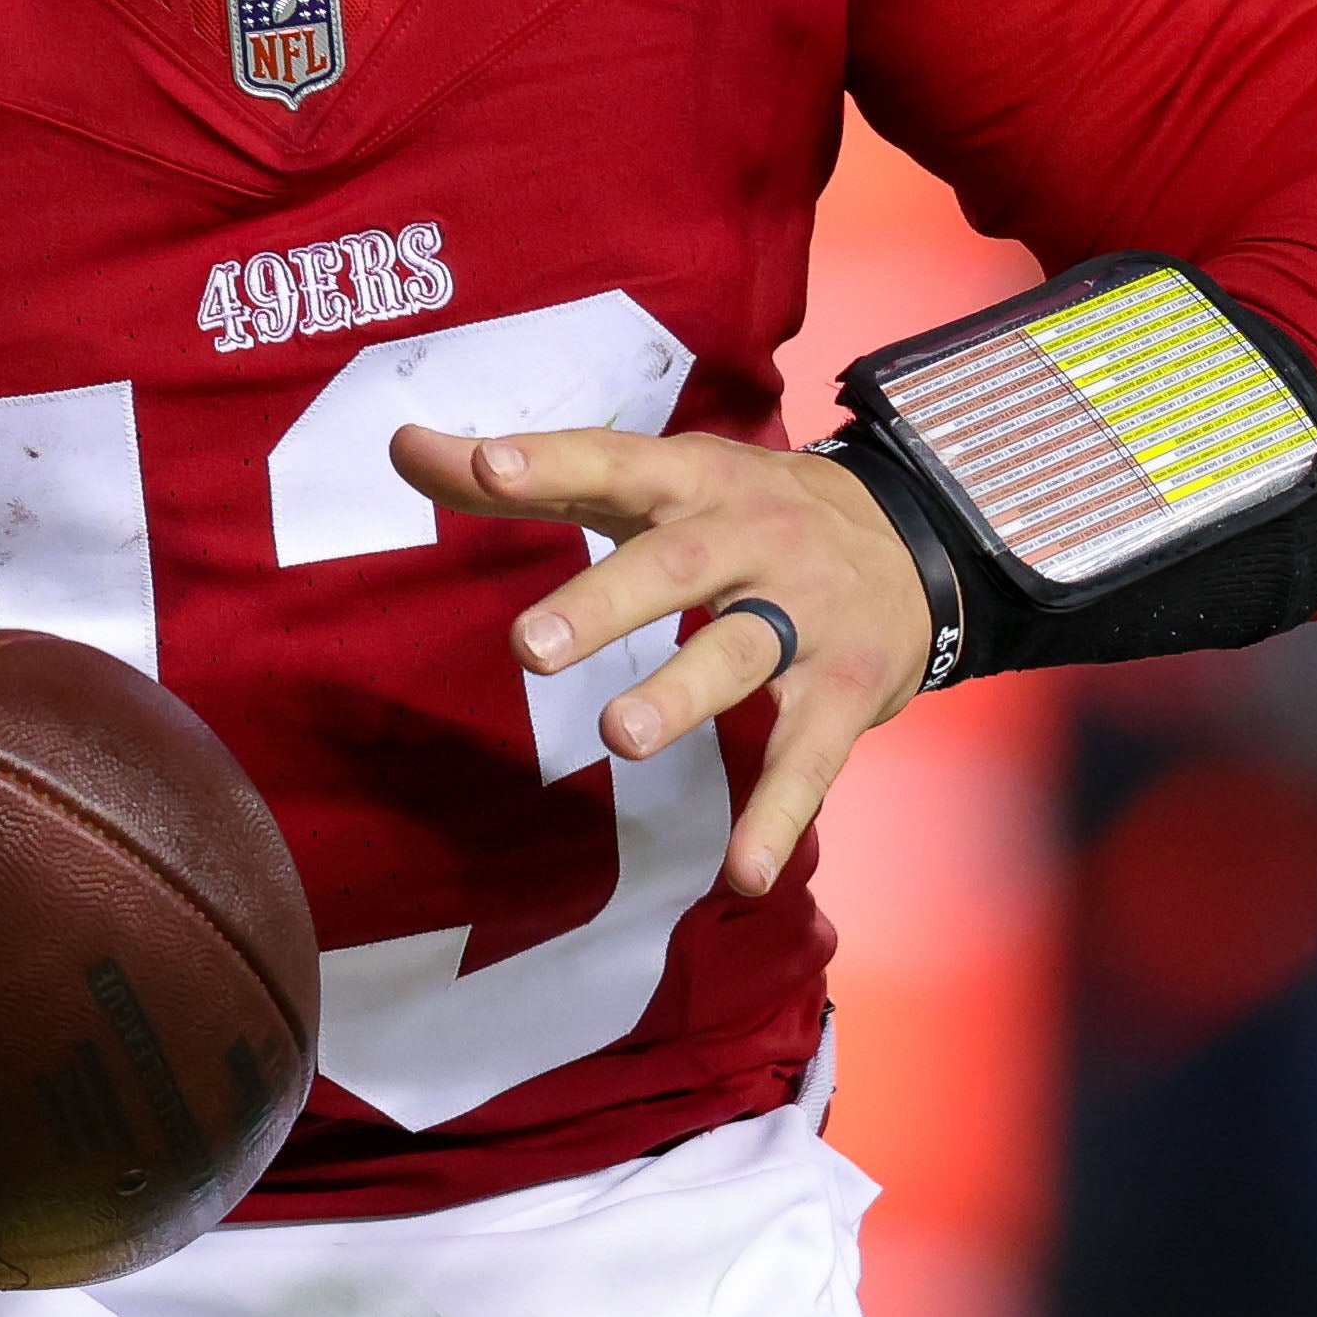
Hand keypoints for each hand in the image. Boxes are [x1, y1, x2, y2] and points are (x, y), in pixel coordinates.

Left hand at [389, 424, 926, 898]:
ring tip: (620, 736)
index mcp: (692, 480)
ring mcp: (803, 617)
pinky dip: (778, 814)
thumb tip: (402, 445)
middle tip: (530, 648)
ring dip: (683, 698)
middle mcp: (750, 538)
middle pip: (673, 567)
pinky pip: (809, 758)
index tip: (487, 467)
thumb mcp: (649, 480)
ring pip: (741, 654)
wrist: (913, 538)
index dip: (552, 464)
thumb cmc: (741, 512)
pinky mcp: (845, 692)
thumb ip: (532, 476)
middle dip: (604, 605)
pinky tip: (740, 872)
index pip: (614, 462)